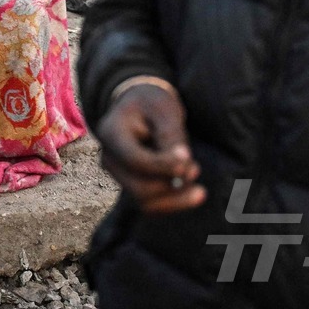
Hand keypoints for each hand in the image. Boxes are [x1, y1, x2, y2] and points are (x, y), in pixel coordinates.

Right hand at [97, 81, 205, 212]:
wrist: (140, 107)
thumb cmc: (152, 103)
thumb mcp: (163, 110)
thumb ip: (171, 137)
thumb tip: (182, 170)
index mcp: (111, 133)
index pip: (134, 159)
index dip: (162, 164)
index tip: (188, 156)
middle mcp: (109, 159)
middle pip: (138, 188)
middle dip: (171, 187)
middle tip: (196, 170)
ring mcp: (119, 175)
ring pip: (145, 203)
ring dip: (175, 200)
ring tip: (198, 189)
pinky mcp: (132, 185)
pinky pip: (151, 205)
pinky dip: (172, 202)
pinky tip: (189, 191)